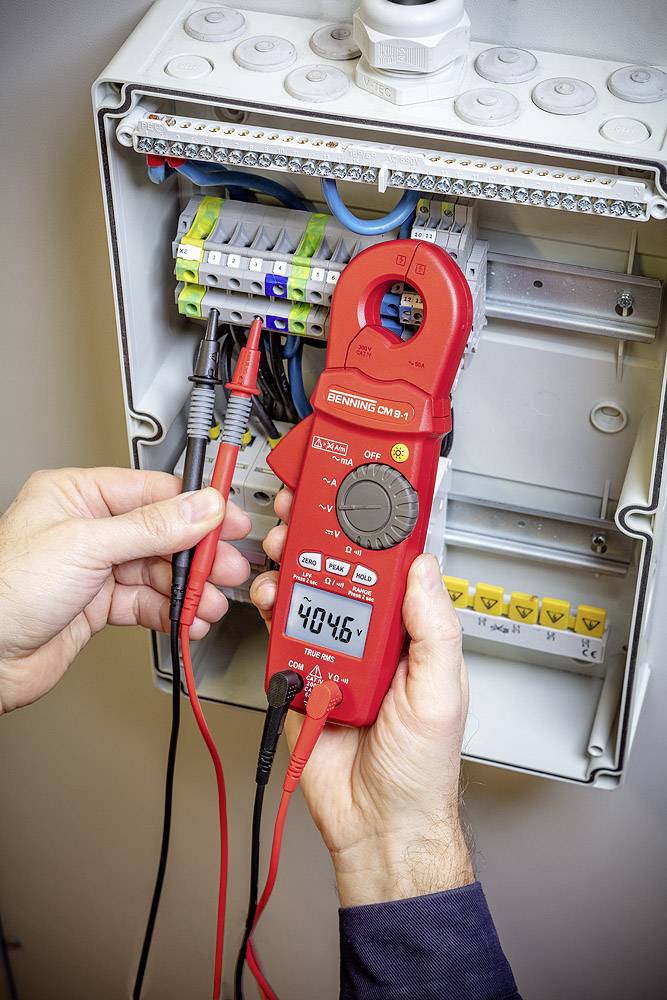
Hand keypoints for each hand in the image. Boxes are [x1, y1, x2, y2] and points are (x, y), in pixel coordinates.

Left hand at [0, 467, 250, 713]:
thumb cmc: (5, 590)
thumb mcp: (87, 546)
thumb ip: (152, 527)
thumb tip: (201, 506)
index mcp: (77, 495)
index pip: (153, 492)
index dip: (196, 507)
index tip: (229, 519)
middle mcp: (88, 528)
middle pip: (162, 534)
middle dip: (198, 555)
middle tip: (228, 568)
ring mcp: (94, 568)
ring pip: (158, 572)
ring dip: (188, 589)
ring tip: (207, 603)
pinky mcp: (97, 605)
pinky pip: (146, 602)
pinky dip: (171, 611)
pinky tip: (187, 619)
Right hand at [251, 489, 472, 907]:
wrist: (377, 824)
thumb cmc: (420, 768)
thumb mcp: (441, 691)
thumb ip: (433, 628)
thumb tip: (423, 566)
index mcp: (411, 633)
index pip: (394, 568)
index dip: (377, 529)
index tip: (362, 493)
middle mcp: (372, 637)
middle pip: (343, 572)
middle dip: (321, 537)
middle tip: (305, 511)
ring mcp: (334, 654)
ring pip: (308, 596)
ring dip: (292, 568)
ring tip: (283, 551)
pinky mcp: (299, 675)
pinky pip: (281, 635)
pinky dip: (271, 613)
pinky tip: (271, 600)